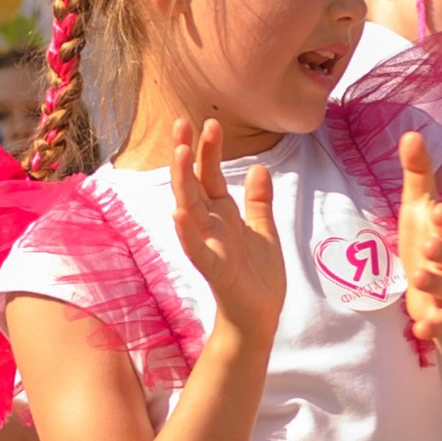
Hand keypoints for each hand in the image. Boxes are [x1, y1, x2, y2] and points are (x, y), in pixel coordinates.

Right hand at [169, 118, 283, 346]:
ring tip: (179, 153)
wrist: (259, 318)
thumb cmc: (257, 278)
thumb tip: (258, 168)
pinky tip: (178, 214)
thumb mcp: (263, 230)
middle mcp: (211, 227)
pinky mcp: (215, 271)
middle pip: (193, 184)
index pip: (210, 175)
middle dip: (187, 155)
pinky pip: (197, 250)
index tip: (209, 122)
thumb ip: (257, 201)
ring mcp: (209, 247)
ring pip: (190, 210)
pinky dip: (187, 233)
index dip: (208, 150)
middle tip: (181, 123)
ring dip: (182, 182)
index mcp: (223, 215)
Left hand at [396, 133, 441, 345]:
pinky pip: (440, 322)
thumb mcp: (418, 203)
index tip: (439, 210)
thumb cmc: (427, 234)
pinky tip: (420, 332)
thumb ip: (418, 170)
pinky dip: (433, 327)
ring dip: (435, 283)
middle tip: (430, 247)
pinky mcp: (440, 313)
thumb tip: (411, 131)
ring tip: (419, 278)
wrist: (437, 279)